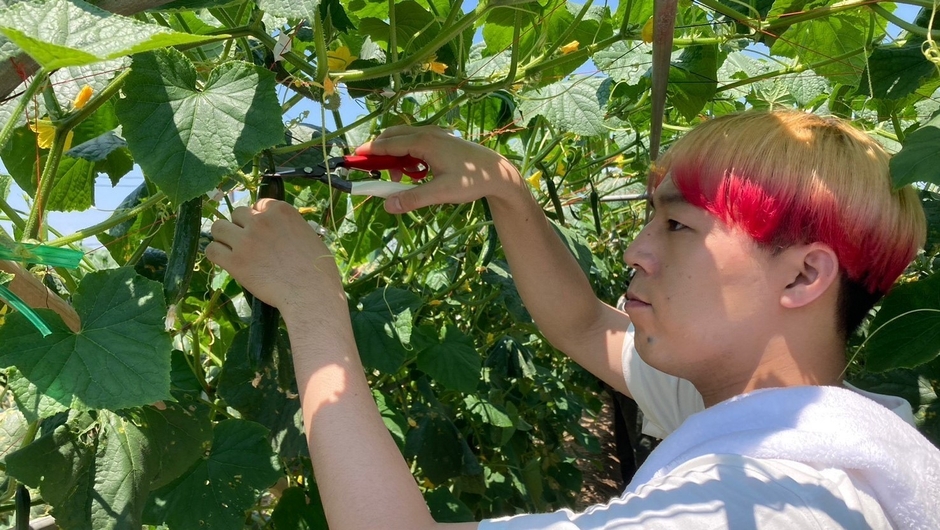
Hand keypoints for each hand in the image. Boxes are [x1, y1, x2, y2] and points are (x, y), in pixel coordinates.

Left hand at [205, 199, 344, 313]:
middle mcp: (261, 221)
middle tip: (249, 242)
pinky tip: (225, 261)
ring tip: (233, 249)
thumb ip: (289, 228)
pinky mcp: (235, 261)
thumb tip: (280, 232)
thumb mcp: (308, 236)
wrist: (310, 293)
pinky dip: (216, 254)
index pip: (259, 204)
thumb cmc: (318, 270)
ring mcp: (245, 240)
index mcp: (281, 211)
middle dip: (241, 226)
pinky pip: (212, 250)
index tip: (262, 231)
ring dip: (224, 237)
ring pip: (218, 227)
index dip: (259, 218)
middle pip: (237, 213)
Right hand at [355, 125, 525, 213]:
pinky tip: (418, 174)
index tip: (353, 160)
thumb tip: (387, 205)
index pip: (388, 145)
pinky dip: (408, 156)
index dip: (369, 153)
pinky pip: (415, 144)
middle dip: (379, 154)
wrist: (497, 172)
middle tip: (373, 173)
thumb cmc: (471, 181)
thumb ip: (412, 198)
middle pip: (392, 137)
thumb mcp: (440, 193)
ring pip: (404, 140)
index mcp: (424, 142)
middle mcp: (427, 133)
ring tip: (400, 180)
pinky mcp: (440, 140)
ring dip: (395, 157)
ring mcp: (435, 135)